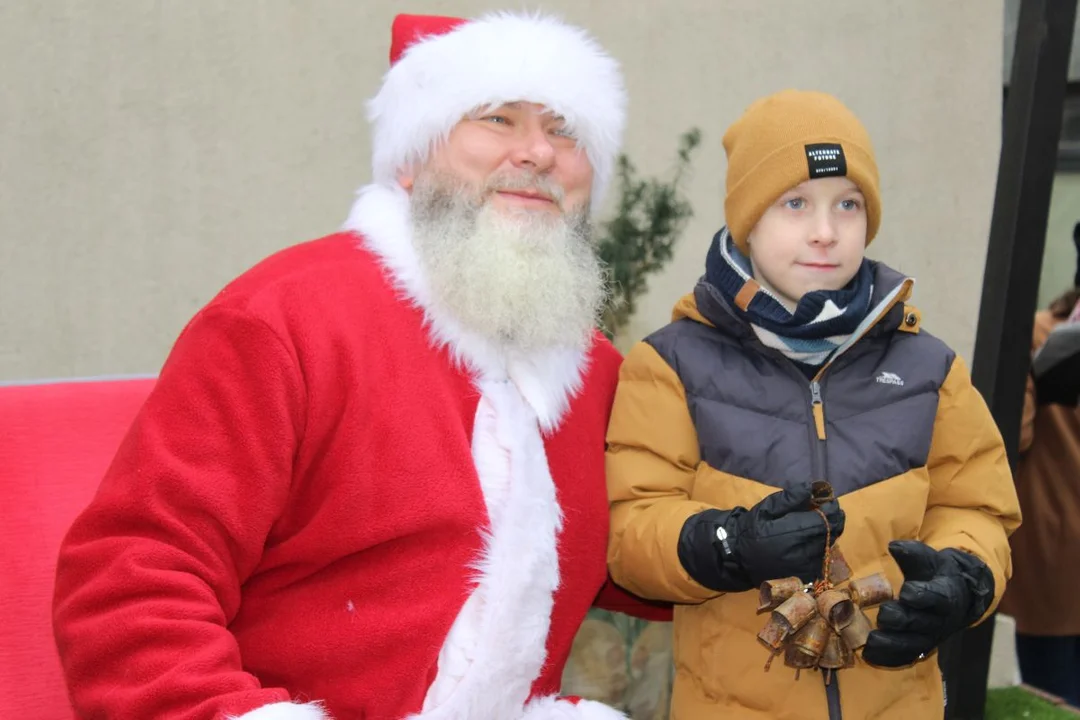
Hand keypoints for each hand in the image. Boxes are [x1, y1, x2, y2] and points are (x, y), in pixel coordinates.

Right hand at [677, 483, 844, 591]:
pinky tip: (811, 540)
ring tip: (817, 524)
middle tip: (829, 510)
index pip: (823, 520)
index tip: (830, 500)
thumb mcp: (767, 507)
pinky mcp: (805, 576)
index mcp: (789, 533)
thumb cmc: (752, 528)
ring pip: (828, 545)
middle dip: (834, 519)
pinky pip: (822, 558)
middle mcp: (800, 552)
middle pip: (830, 533)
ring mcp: (804, 567)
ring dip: (828, 533)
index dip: (832, 509)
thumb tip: (812, 488)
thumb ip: (790, 498)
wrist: (739, 556)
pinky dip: (821, 546)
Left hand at [862, 540, 993, 667]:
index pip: (937, 598)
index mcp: (945, 595)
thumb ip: (913, 553)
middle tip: (884, 614)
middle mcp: (939, 620)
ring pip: (912, 645)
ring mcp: (929, 637)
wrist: (955, 597)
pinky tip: (869, 656)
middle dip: (902, 620)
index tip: (907, 592)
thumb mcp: (929, 559)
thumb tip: (894, 545)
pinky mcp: (918, 648)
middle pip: (921, 623)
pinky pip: (904, 657)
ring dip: (891, 645)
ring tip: (870, 641)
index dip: (923, 596)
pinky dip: (888, 658)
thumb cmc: (935, 574)